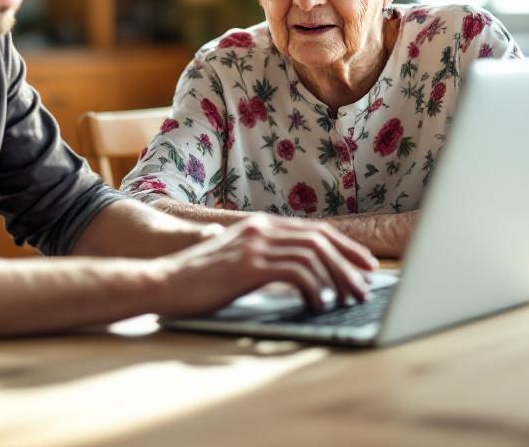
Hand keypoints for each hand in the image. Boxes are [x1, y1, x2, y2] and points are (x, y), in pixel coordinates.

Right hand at [152, 215, 377, 315]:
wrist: (163, 281)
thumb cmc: (198, 279)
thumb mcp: (236, 261)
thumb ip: (265, 259)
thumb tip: (301, 275)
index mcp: (259, 224)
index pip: (313, 230)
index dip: (343, 245)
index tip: (362, 263)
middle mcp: (260, 228)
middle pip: (319, 240)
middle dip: (348, 262)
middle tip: (366, 283)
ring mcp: (254, 245)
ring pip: (313, 256)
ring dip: (337, 279)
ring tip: (349, 299)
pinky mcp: (249, 266)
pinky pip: (296, 273)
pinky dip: (314, 289)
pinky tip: (318, 304)